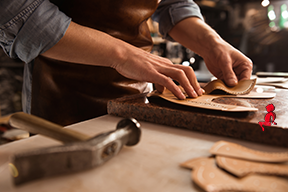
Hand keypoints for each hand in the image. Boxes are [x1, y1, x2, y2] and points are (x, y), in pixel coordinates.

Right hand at [42, 22, 203, 98]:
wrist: (121, 54)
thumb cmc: (132, 62)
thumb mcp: (148, 71)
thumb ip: (158, 79)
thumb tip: (163, 89)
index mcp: (164, 64)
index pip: (183, 70)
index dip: (192, 79)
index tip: (195, 89)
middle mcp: (165, 64)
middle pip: (187, 70)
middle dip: (195, 82)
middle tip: (198, 93)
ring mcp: (159, 68)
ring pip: (181, 75)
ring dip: (189, 86)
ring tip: (193, 96)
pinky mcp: (152, 73)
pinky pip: (168, 81)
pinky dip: (176, 89)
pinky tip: (180, 96)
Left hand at [168, 17, 252, 86]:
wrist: (209, 48)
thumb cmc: (219, 49)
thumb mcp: (225, 61)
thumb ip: (229, 73)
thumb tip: (233, 84)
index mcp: (245, 65)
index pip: (247, 80)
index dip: (241, 87)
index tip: (234, 91)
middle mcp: (241, 71)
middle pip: (240, 85)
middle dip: (234, 89)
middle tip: (227, 92)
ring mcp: (233, 75)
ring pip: (232, 86)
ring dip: (227, 89)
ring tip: (222, 90)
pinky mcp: (225, 77)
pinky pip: (225, 85)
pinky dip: (222, 87)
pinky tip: (218, 88)